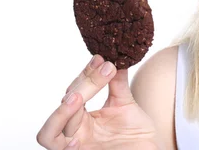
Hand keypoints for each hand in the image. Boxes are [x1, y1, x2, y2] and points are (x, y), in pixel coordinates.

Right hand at [37, 55, 158, 149]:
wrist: (147, 148)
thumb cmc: (136, 130)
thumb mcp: (125, 102)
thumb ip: (117, 82)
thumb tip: (115, 57)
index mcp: (82, 117)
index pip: (75, 91)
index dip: (86, 74)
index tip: (101, 59)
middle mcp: (74, 131)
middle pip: (64, 106)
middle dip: (82, 86)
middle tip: (101, 70)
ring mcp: (75, 145)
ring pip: (50, 133)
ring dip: (62, 113)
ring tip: (77, 98)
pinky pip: (62, 149)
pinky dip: (64, 142)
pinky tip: (77, 136)